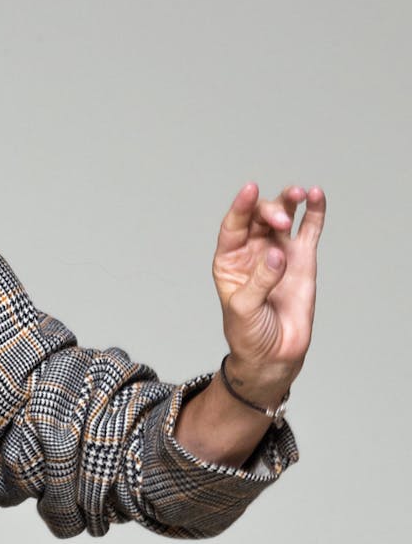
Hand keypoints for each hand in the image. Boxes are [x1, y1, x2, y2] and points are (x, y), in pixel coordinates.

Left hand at [212, 182, 325, 401]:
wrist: (273, 354)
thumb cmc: (248, 332)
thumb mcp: (244, 308)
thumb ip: (260, 280)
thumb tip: (277, 254)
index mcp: (229, 260)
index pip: (233, 226)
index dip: (241, 206)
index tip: (250, 189)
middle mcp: (252, 251)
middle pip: (259, 218)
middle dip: (269, 211)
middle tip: (280, 221)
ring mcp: (278, 253)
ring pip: (283, 218)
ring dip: (289, 201)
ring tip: (300, 193)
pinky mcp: (302, 260)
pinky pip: (308, 231)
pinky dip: (313, 213)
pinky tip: (316, 195)